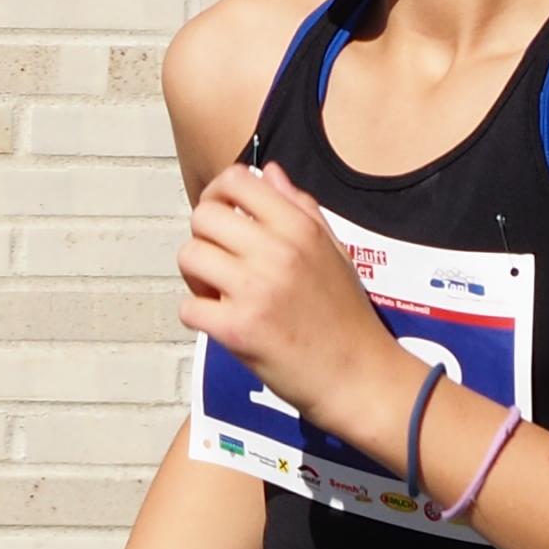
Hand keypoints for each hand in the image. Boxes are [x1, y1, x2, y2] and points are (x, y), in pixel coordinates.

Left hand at [180, 161, 402, 432]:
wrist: (360, 377)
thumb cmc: (347, 316)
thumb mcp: (334, 251)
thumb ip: (300, 209)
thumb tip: (268, 172)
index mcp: (299, 227)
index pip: (236, 180)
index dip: (217, 194)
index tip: (222, 217)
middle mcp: (276, 251)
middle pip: (202, 217)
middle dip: (203, 239)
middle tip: (221, 264)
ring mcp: (254, 290)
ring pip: (189, 257)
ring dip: (197, 277)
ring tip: (221, 294)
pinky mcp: (237, 329)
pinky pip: (188, 307)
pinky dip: (198, 315)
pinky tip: (222, 323)